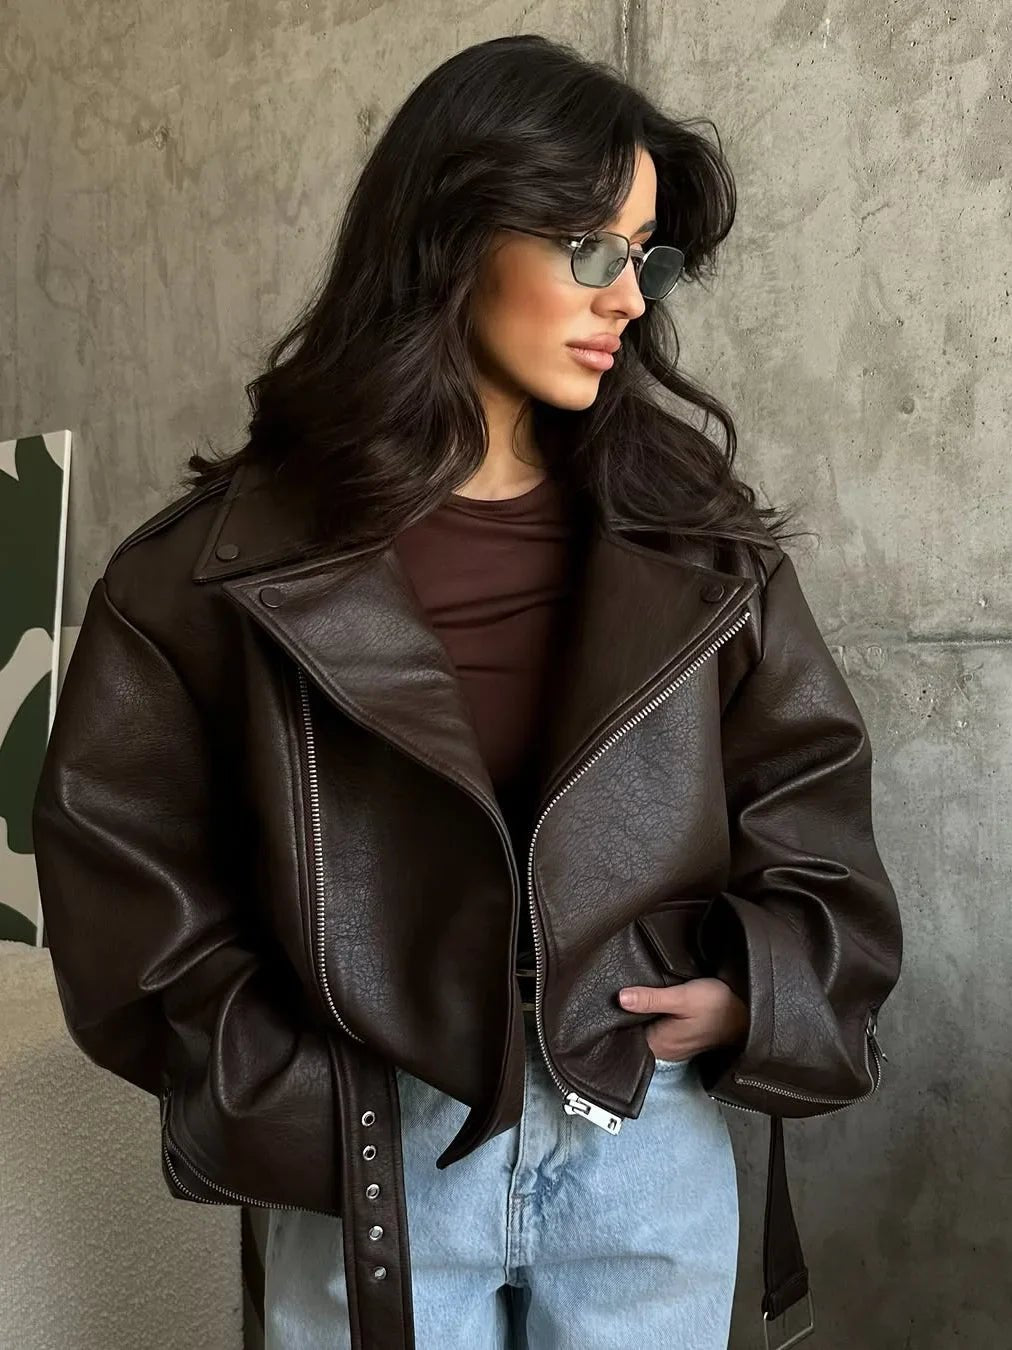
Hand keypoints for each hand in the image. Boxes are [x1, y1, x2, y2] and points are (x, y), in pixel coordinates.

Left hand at [618, 978, 748, 1060]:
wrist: (747, 1013)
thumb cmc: (719, 1006)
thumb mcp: (682, 997)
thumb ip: (651, 998)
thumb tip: (621, 998)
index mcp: (659, 1044)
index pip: (622, 1038)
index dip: (610, 1021)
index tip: (601, 1004)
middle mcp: (663, 1048)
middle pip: (631, 1033)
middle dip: (622, 1016)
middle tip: (611, 992)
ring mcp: (671, 1043)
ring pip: (643, 1028)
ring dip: (636, 1014)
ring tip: (626, 993)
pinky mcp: (678, 1035)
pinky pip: (655, 1026)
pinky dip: (649, 1015)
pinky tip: (647, 1000)